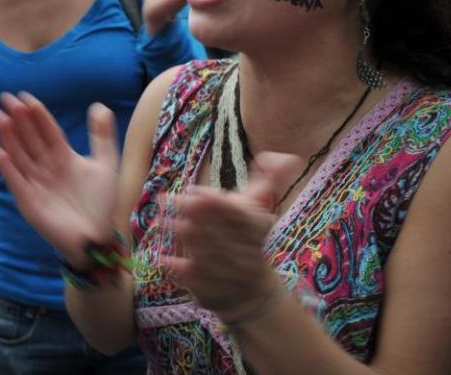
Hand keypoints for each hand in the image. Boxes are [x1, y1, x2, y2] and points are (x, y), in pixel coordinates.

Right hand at [0, 93, 120, 265]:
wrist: (97, 238)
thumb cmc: (102, 204)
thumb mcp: (106, 164)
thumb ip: (102, 136)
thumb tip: (99, 105)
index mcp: (63, 157)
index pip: (47, 131)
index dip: (37, 114)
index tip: (25, 96)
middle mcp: (46, 167)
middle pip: (29, 139)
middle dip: (18, 119)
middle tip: (6, 99)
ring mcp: (35, 183)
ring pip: (19, 155)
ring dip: (8, 136)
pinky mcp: (27, 201)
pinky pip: (14, 180)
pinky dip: (5, 165)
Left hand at [160, 153, 299, 320]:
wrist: (254, 293)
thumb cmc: (250, 241)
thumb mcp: (258, 212)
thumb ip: (270, 182)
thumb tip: (287, 157)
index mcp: (256, 232)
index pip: (238, 215)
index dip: (216, 203)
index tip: (196, 190)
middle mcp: (245, 255)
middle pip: (217, 232)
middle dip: (191, 215)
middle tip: (167, 201)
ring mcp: (229, 275)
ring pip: (204, 254)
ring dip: (182, 237)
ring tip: (163, 222)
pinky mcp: (213, 292)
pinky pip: (195, 280)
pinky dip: (178, 269)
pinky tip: (163, 257)